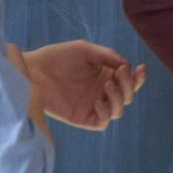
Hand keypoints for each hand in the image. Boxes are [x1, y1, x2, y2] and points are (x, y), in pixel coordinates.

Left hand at [24, 41, 145, 129]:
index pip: (129, 81)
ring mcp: (92, 106)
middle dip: (129, 85)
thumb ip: (107, 56)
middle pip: (128, 96)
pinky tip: (98, 100)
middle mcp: (102, 92)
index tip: (139, 68)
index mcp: (105, 75)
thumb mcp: (85, 50)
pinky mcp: (82, 118)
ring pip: (118, 111)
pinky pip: (102, 123)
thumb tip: (127, 65)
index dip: (138, 77)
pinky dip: (105, 113)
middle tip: (119, 73)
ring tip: (107, 85)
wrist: (33, 70)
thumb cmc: (57, 57)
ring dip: (119, 98)